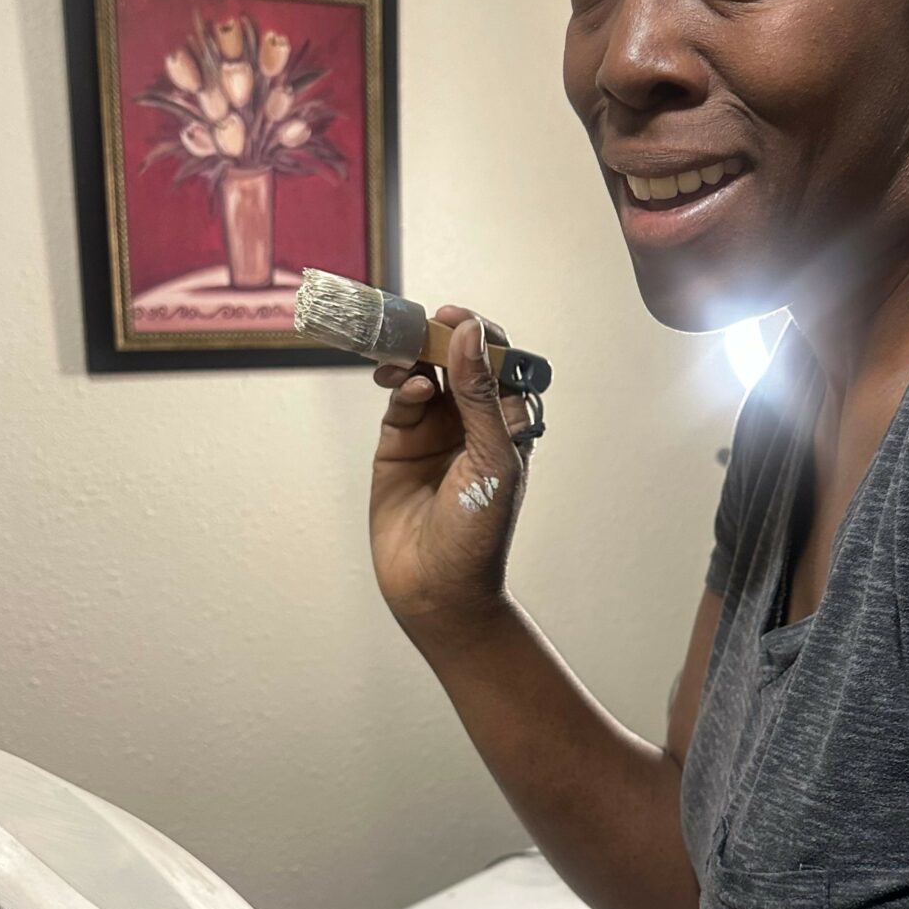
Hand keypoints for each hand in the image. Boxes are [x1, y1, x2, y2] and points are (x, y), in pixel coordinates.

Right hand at [368, 303, 534, 639]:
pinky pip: (400, 402)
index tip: (457, 319)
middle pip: (457, 361)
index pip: (501, 361)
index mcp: (509, 423)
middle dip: (439, 338)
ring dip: (413, 359)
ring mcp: (435, 432)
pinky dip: (402, 389)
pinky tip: (407, 391)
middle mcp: (473, 422)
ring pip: (423, 375)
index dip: (481, 335)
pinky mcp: (399, 446)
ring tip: (403, 356)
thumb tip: (468, 334)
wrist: (437, 589)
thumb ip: (479, 394)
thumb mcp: (492, 458)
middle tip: (420, 324)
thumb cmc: (479, 534)